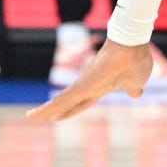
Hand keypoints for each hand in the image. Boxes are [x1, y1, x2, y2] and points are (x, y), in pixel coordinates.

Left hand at [26, 40, 151, 121]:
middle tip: (48, 117)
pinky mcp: (79, 86)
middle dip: (60, 111)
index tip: (64, 114)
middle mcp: (91, 86)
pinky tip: (31, 117)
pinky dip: (44, 110)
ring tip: (30, 116)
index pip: (86, 101)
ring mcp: (84, 85)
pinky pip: (58, 101)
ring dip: (45, 110)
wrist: (131, 49)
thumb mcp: (136, 81)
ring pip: (60, 102)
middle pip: (71, 102)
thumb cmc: (135, 62)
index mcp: (103, 87)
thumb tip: (137, 93)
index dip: (75, 109)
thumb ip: (133, 88)